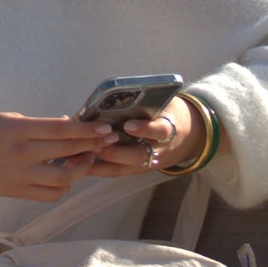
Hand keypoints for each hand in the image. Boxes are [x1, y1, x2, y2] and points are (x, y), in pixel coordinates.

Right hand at [0, 112, 118, 200]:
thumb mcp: (11, 119)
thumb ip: (40, 125)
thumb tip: (69, 124)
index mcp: (19, 131)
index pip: (60, 130)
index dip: (85, 130)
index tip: (104, 128)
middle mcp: (22, 154)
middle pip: (66, 152)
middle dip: (92, 145)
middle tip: (107, 141)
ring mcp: (21, 176)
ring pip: (63, 178)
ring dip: (81, 169)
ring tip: (88, 159)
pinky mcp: (19, 192)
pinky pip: (51, 194)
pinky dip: (64, 187)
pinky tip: (68, 177)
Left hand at [85, 96, 205, 175]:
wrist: (187, 135)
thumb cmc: (166, 112)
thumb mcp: (162, 104)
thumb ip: (144, 101)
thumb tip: (110, 95)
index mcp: (168, 128)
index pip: (160, 130)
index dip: (145, 129)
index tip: (128, 125)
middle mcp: (158, 150)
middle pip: (138, 156)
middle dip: (116, 151)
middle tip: (97, 143)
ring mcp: (147, 163)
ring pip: (124, 167)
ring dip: (101, 162)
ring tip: (81, 154)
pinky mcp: (137, 169)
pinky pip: (117, 172)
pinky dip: (98, 168)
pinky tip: (79, 161)